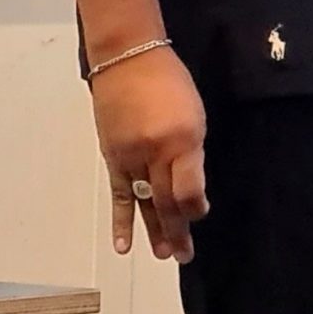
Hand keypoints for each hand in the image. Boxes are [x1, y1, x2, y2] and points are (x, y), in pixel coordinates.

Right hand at [91, 48, 208, 261]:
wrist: (127, 58)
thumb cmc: (169, 81)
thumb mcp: (194, 113)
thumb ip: (192, 151)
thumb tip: (191, 185)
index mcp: (181, 139)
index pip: (188, 188)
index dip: (195, 208)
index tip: (200, 214)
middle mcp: (155, 152)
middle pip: (167, 200)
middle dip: (177, 230)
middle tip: (185, 254)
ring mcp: (130, 156)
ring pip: (144, 202)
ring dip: (154, 231)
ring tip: (164, 255)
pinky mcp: (112, 157)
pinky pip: (118, 194)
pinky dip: (121, 220)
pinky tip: (124, 243)